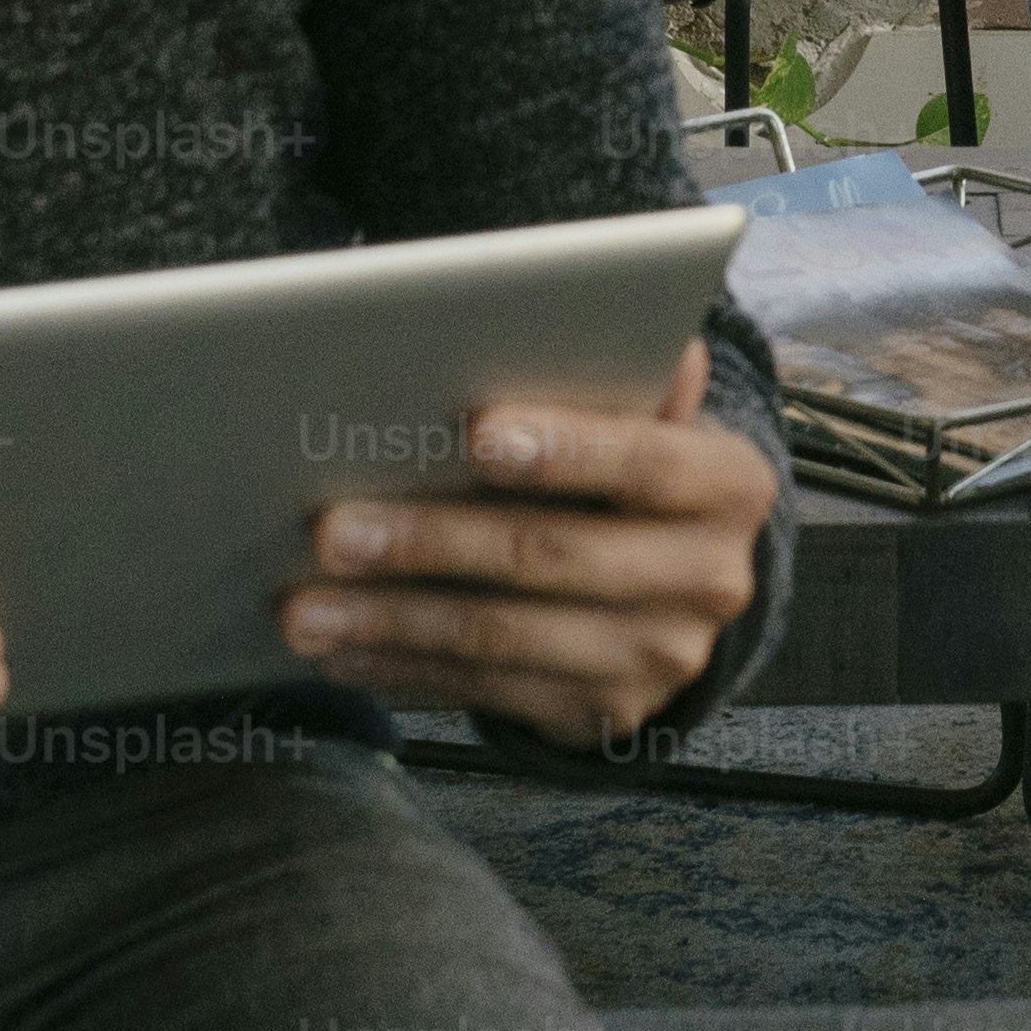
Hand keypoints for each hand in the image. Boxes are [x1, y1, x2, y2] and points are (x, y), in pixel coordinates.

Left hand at [286, 339, 772, 753]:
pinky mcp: (606, 715)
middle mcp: (709, 578)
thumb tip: (627, 315)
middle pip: (553, 557)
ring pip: (505, 637)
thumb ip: (626, 378)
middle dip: (432, 542)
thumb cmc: (633, 474)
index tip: (474, 432)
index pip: (644, 462)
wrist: (681, 590)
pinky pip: (488, 693)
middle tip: (332, 529)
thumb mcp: (649, 420)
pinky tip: (341, 647)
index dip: (564, 448)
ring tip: (303, 605)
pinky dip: (404, 667)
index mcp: (727, 484)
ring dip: (392, 620)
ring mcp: (660, 658)